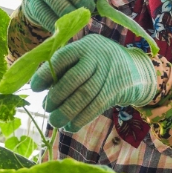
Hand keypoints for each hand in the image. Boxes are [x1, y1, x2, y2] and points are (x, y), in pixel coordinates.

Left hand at [31, 34, 156, 131]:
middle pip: (74, 78)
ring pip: (85, 95)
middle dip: (57, 96)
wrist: (136, 69)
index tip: (34, 88)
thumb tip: (42, 90)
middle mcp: (97, 57)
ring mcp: (109, 73)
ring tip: (56, 122)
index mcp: (84, 46)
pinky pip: (96, 107)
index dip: (46, 74)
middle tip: (47, 108)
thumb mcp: (84, 57)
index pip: (62, 58)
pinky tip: (71, 126)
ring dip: (67, 112)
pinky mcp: (116, 90)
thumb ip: (66, 69)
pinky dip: (81, 119)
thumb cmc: (99, 65)